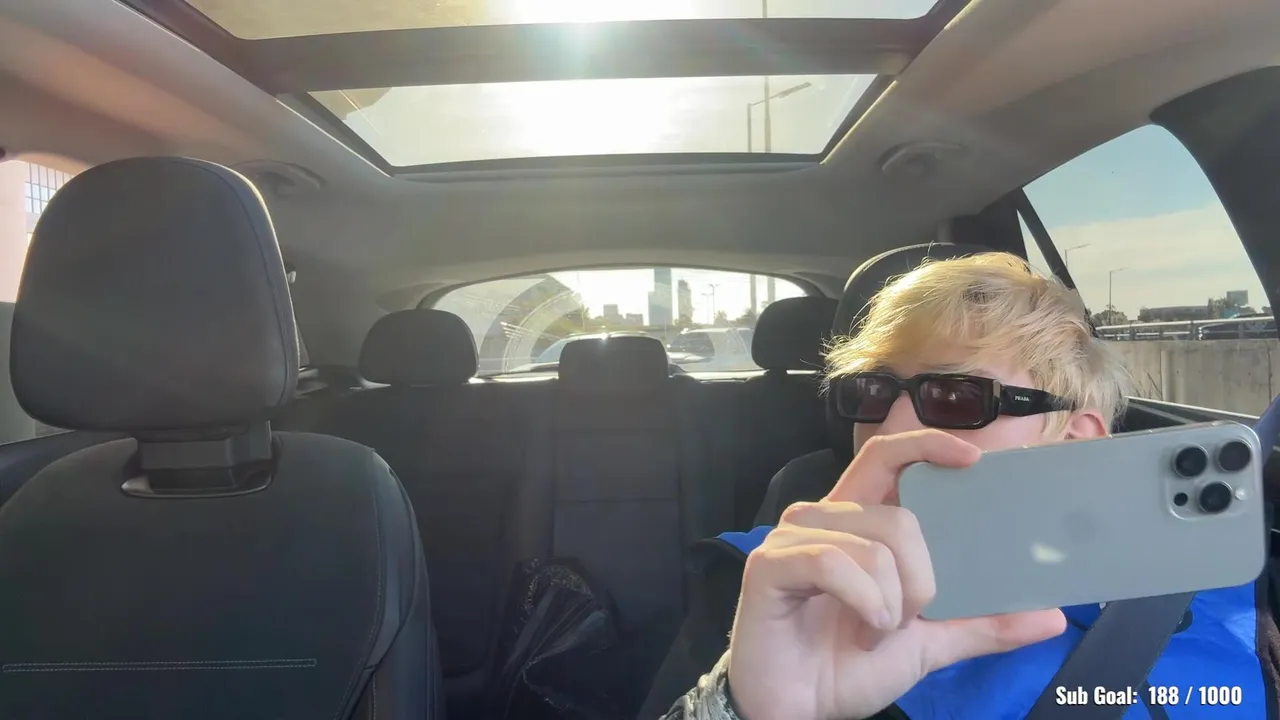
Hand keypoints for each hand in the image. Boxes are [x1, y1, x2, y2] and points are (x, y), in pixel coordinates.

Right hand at [725, 429, 1065, 719]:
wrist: (797, 712)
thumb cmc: (848, 667)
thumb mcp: (928, 645)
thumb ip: (981, 623)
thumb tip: (1052, 616)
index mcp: (858, 523)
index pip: (888, 456)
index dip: (927, 445)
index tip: (975, 460)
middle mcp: (823, 518)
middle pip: (899, 512)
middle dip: (925, 572)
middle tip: (913, 615)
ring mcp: (793, 538)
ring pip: (875, 543)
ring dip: (891, 600)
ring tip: (875, 631)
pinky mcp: (770, 564)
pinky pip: (833, 562)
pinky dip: (862, 602)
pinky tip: (861, 629)